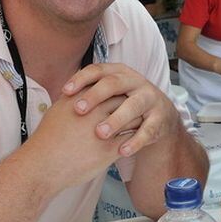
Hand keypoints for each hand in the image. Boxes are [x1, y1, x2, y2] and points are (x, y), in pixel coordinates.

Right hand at [23, 93, 135, 192]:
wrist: (44, 165)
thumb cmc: (48, 139)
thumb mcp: (58, 109)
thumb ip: (74, 97)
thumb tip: (81, 90)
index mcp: (84, 99)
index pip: (109, 87)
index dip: (118, 90)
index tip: (123, 93)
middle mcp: (96, 111)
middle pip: (124, 100)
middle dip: (132, 102)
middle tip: (138, 105)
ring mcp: (105, 130)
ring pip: (131, 119)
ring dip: (138, 119)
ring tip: (140, 121)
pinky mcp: (110, 150)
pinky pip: (130, 140)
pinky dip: (137, 138)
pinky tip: (136, 139)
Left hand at [62, 63, 182, 157]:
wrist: (160, 114)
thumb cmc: (124, 103)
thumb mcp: (109, 94)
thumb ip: (90, 93)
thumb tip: (60, 96)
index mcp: (119, 73)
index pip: (98, 70)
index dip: (81, 79)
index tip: (65, 92)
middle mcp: (135, 82)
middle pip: (114, 83)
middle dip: (95, 96)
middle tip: (79, 111)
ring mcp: (149, 99)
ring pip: (133, 106)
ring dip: (116, 119)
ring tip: (100, 134)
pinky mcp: (159, 118)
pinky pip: (148, 130)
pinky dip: (135, 141)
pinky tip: (122, 151)